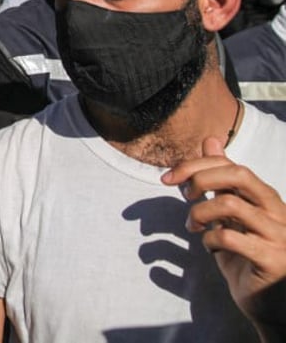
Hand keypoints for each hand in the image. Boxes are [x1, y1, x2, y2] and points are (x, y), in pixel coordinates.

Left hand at [163, 137, 285, 337]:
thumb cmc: (247, 253)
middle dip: (201, 178)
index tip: (167, 178)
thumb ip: (223, 181)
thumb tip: (211, 140)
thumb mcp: (232, 214)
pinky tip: (211, 247)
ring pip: (229, 204)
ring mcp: (278, 235)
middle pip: (237, 174)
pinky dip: (210, 239)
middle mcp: (277, 211)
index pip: (231, 165)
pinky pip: (230, 237)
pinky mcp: (272, 259)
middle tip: (185, 196)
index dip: (194, 165)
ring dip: (200, 213)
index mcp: (266, 197)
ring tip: (193, 227)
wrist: (268, 302)